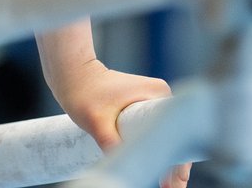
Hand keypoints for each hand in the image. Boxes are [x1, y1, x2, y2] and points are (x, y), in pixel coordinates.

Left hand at [54, 58, 190, 187]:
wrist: (71, 75)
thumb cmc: (83, 92)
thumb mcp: (96, 120)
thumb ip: (110, 143)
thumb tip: (121, 172)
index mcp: (158, 94)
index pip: (178, 133)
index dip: (180, 161)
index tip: (175, 182)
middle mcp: (159, 96)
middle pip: (175, 137)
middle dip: (175, 166)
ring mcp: (151, 101)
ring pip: (165, 137)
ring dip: (166, 161)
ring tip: (165, 186)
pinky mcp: (142, 107)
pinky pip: (154, 133)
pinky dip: (155, 152)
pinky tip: (155, 173)